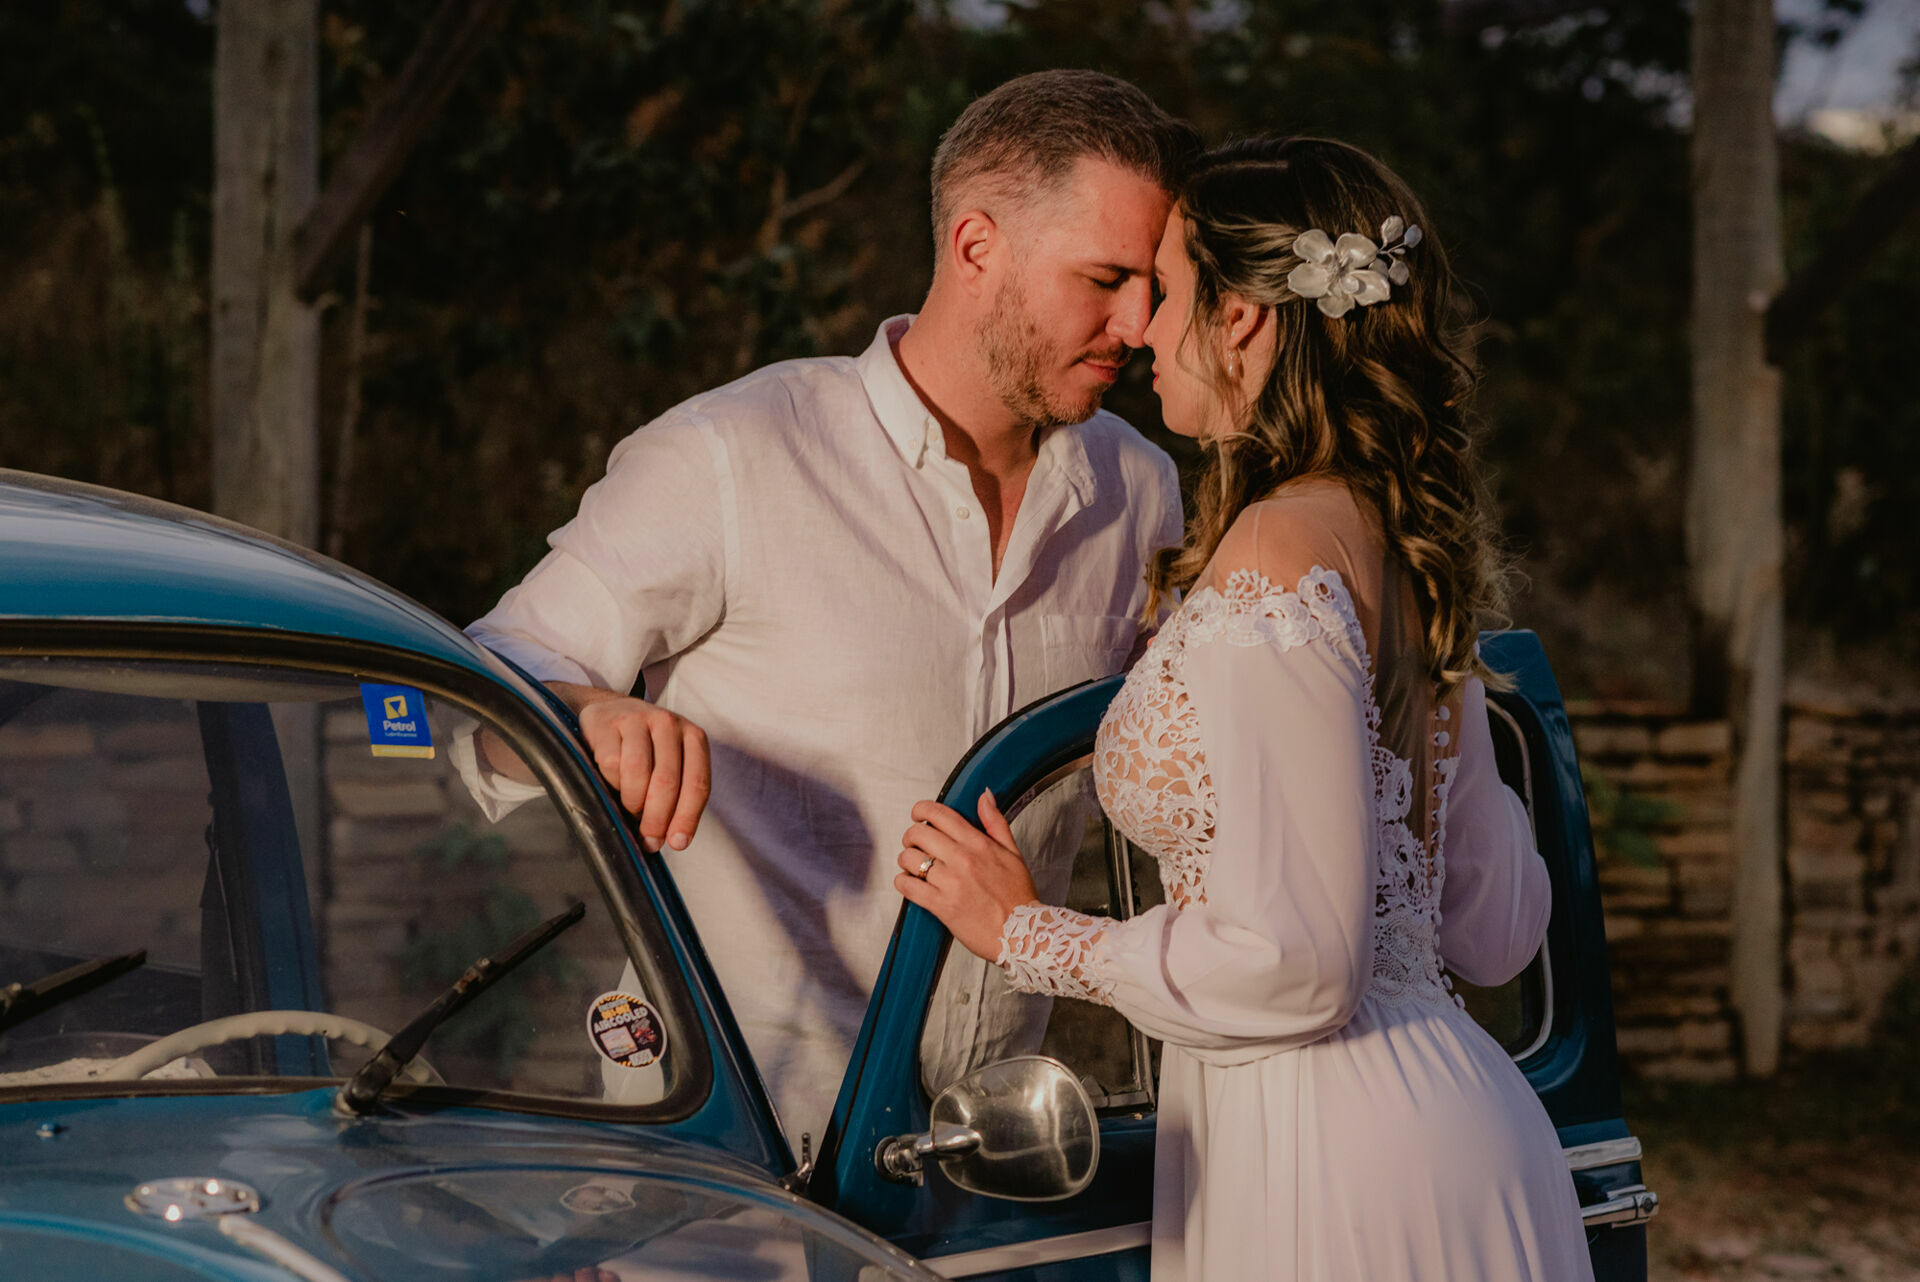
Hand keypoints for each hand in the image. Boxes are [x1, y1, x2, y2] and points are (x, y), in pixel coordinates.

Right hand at [556, 684, 710, 852]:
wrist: (608, 712)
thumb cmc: (646, 748)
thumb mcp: (670, 763)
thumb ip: (677, 794)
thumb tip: (671, 840)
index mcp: (694, 737)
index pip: (698, 783)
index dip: (688, 818)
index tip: (677, 843)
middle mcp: (669, 724)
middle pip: (667, 782)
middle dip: (657, 819)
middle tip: (649, 840)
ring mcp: (638, 720)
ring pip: (638, 773)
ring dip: (633, 803)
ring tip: (630, 810)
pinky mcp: (608, 724)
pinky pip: (611, 764)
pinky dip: (611, 783)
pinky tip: (612, 783)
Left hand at [894, 790, 1039, 962]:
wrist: (1023, 933)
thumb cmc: (1018, 897)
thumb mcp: (1013, 853)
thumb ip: (995, 822)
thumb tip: (984, 796)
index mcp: (979, 844)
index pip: (940, 815)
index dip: (921, 810)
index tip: (918, 814)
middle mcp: (962, 859)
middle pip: (918, 833)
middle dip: (912, 836)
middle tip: (916, 844)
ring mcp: (950, 883)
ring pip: (909, 858)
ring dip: (906, 860)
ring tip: (915, 866)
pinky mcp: (941, 906)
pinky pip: (908, 886)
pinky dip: (903, 882)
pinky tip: (911, 883)